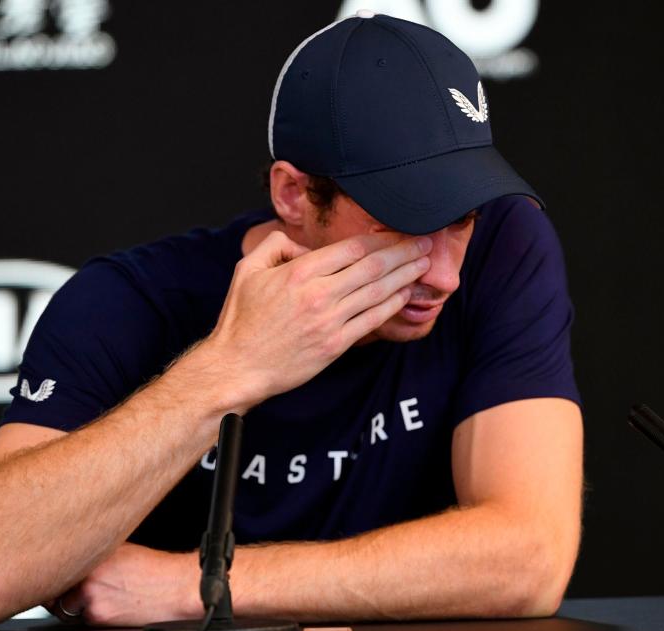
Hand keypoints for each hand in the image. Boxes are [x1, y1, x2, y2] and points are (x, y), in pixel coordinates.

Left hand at [48, 542, 200, 626]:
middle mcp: (87, 574)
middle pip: (54, 589)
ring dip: (77, 607)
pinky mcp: (97, 616)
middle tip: (82, 590)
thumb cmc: (153, 569)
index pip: (55, 566)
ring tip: (105, 598)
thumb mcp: (120, 550)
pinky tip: (113, 607)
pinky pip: (83, 620)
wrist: (176, 587)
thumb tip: (72, 562)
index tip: (54, 577)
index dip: (54, 574)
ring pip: (66, 608)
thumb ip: (93, 556)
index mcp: (91, 553)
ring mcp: (90, 596)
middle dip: (61, 593)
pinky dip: (93, 617)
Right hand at [202, 230, 431, 405]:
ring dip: (405, 275)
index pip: (352, 248)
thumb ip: (275, 244)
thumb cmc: (241, 320)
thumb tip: (303, 243)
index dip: (381, 238)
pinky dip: (393, 304)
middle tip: (425, 242)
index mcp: (299, 272)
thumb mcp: (247, 270)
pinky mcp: (335, 345)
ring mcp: (330, 321)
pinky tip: (405, 294)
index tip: (399, 231)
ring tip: (424, 264)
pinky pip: (372, 320)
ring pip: (378, 292)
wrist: (237, 367)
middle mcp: (319, 294)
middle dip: (404, 252)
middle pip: (373, 266)